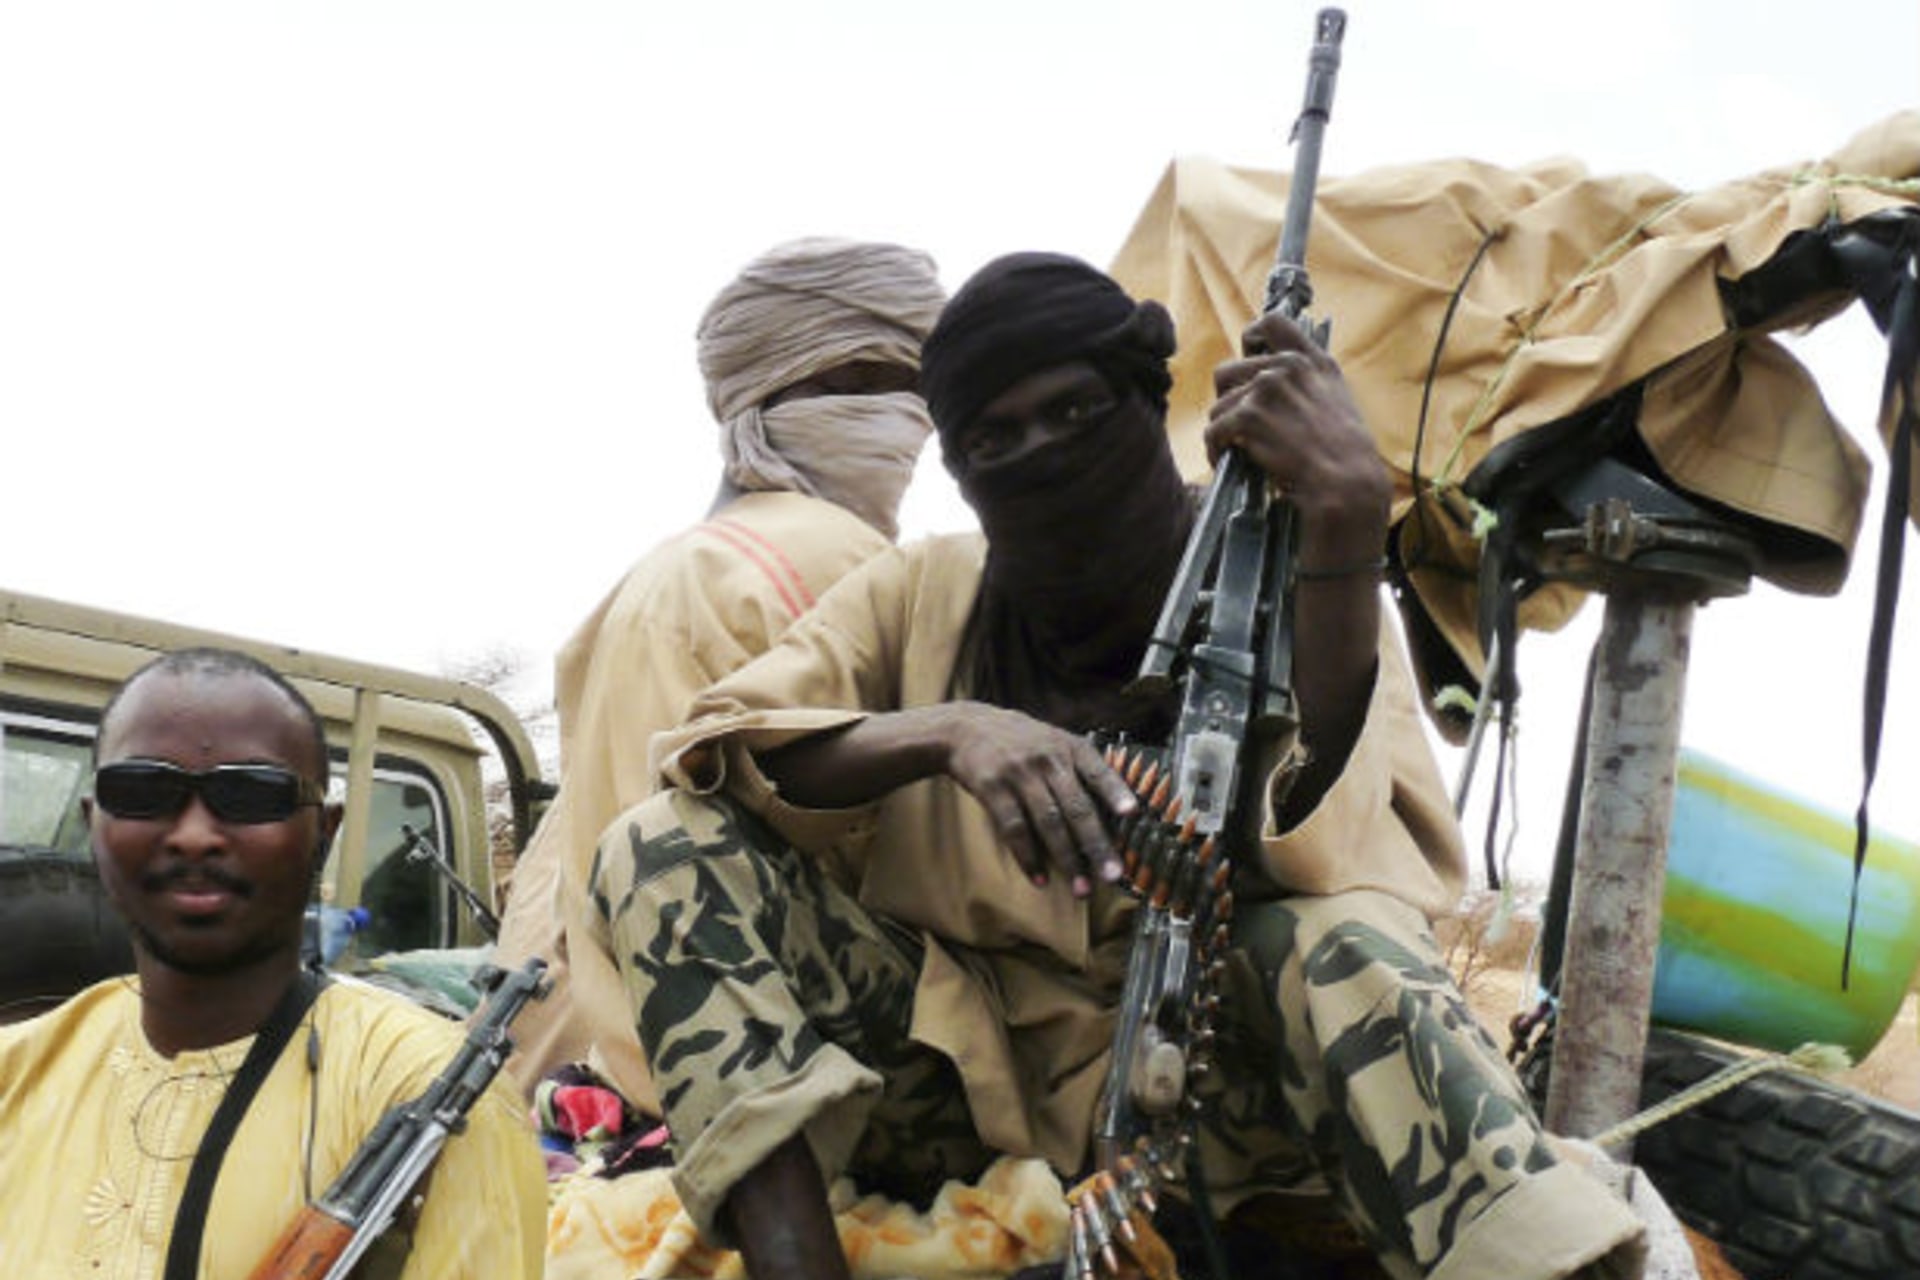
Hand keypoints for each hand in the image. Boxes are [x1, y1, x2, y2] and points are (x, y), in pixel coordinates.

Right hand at [938, 703, 1136, 896]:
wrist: (965, 727)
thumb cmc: (1021, 740)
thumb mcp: (1054, 740)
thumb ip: (1080, 768)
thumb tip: (1115, 811)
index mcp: (1069, 747)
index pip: (1098, 771)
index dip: (1115, 791)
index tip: (1132, 812)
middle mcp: (1047, 759)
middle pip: (1077, 807)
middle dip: (1097, 845)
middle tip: (1113, 875)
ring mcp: (1019, 773)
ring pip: (1049, 822)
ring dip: (1067, 860)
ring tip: (1081, 888)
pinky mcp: (992, 788)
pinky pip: (1014, 828)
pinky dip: (1028, 856)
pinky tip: (1040, 878)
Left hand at [1203, 311, 1389, 563]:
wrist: (1346, 481)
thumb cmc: (1345, 453)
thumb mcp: (1336, 400)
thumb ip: (1307, 382)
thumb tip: (1271, 379)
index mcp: (1312, 360)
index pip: (1272, 322)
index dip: (1251, 339)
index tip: (1248, 359)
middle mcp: (1289, 366)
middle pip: (1228, 370)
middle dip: (1228, 400)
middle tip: (1238, 424)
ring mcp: (1267, 388)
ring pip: (1218, 406)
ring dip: (1223, 430)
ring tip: (1237, 450)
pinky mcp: (1249, 415)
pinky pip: (1213, 431)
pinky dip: (1216, 449)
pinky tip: (1227, 460)